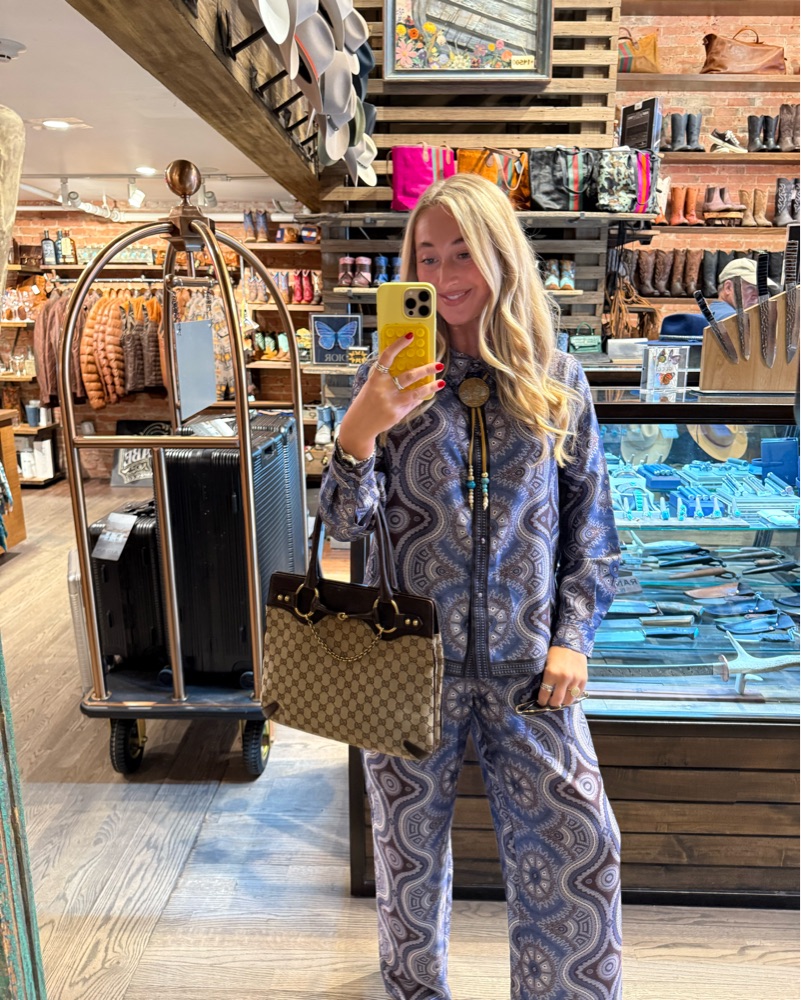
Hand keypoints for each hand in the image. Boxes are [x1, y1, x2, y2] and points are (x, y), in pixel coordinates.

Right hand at [337, 334, 444, 459]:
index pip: (387, 357)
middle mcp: (383, 389)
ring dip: (430, 386)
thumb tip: (406, 364)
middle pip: (409, 375)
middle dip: (426, 369)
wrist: (359, 425)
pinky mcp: (397, 414)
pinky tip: (427, 394)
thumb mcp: (371, 386)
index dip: (399, 345)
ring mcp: (391, 403)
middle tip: (438, 364)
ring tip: (441, 382)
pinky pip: (413, 403)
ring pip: (416, 392)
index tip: (410, 336)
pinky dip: (420, 397)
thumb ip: (385, 376)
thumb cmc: (366, 402)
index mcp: (375, 378)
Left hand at [537, 646, 587, 708]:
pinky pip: (578, 694)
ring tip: (560, 700)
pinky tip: (569, 695)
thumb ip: (545, 677)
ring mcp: (575, 679)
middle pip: (557, 700)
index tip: (541, 702)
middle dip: (552, 704)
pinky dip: (573, 697)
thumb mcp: (545, 663)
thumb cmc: (555, 652)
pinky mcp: (584, 679)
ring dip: (564, 702)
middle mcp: (563, 678)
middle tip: (551, 703)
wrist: (571, 643)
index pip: (545, 694)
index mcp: (551, 673)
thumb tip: (542, 691)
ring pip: (569, 700)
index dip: (542, 701)